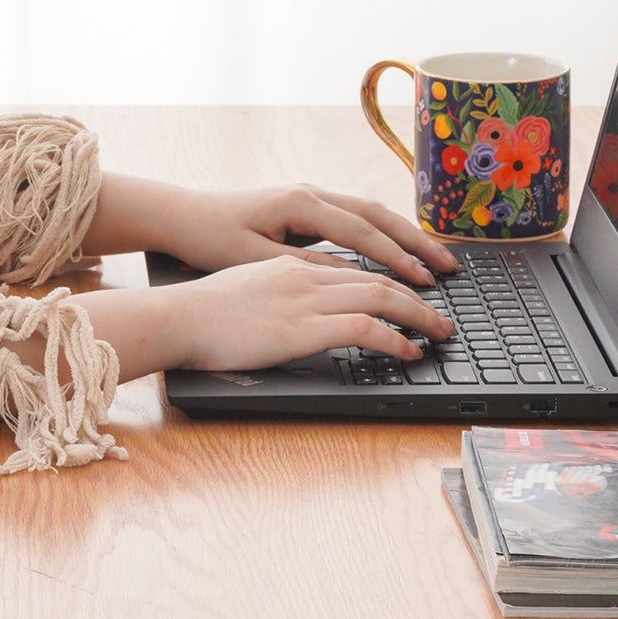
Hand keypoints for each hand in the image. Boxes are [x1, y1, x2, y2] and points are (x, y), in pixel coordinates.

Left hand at [151, 181, 459, 287]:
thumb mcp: (255, 259)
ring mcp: (309, 197)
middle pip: (378, 215)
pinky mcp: (304, 207)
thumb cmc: (210, 239)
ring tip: (435, 261)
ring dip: (404, 236)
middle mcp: (310, 193)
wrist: (181, 217)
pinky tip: (396, 253)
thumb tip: (352, 276)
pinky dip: (381, 234)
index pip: (362, 232)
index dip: (396, 258)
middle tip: (449, 268)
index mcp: (300, 204)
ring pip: (370, 213)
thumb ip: (305, 266)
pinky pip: (355, 218)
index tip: (424, 281)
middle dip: (416, 242)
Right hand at [168, 256, 454, 372]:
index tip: (410, 297)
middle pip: (377, 278)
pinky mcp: (303, 327)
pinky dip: (396, 338)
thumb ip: (276, 298)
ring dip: (419, 315)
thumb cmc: (198, 314)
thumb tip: (292, 315)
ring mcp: (305, 299)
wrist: (175, 317)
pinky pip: (366, 327)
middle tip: (442, 316)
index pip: (353, 269)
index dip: (390, 282)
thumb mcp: (244, 294)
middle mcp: (304, 276)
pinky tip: (409, 351)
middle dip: (417, 296)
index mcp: (289, 267)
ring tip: (440, 333)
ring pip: (382, 296)